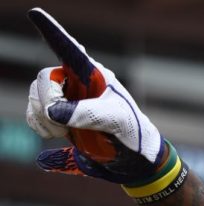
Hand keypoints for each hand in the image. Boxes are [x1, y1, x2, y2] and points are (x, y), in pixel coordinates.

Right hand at [25, 8, 164, 183]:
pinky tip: (57, 137)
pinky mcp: (62, 120)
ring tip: (62, 134)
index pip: (68, 49)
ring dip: (41, 118)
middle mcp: (77, 84)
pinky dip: (39, 126)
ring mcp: (68, 102)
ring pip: (36, 99)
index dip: (51, 31)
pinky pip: (36, 116)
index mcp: (92, 76)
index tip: (35, 13)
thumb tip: (54, 112)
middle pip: (43, 81)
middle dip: (45, 103)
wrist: (136, 163)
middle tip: (60, 125)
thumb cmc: (133, 135)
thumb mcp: (116, 122)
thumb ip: (88, 114)